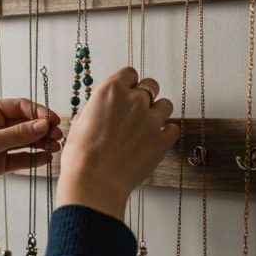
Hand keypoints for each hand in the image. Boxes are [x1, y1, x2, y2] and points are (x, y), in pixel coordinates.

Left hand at [0, 98, 62, 232]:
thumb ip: (17, 134)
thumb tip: (43, 124)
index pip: (20, 106)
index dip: (38, 113)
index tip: (53, 121)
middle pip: (26, 124)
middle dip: (43, 129)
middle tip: (58, 136)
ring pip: (26, 141)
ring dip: (41, 143)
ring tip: (55, 148)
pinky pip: (21, 158)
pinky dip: (34, 158)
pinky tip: (46, 158)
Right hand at [57, 67, 179, 221]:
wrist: (93, 182)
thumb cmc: (81, 156)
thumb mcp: (81, 122)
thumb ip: (98, 108)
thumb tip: (105, 108)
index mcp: (111, 91)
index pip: (130, 73)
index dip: (129, 83)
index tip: (127, 93)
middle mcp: (134, 100)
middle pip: (151, 85)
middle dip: (145, 96)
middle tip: (137, 111)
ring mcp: (151, 120)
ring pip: (166, 105)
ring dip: (158, 113)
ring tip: (146, 128)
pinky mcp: (162, 140)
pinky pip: (174, 129)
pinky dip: (167, 133)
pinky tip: (157, 140)